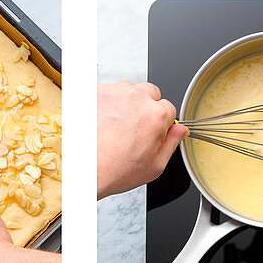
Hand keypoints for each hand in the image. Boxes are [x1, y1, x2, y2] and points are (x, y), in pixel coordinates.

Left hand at [97, 81, 187, 198]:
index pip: (169, 108)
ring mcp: (113, 92)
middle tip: (135, 129)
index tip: (153, 131)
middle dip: (147, 107)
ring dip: (126, 103)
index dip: (162, 122)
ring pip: (128, 90)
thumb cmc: (114, 171)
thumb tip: (180, 130)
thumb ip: (172, 143)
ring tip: (116, 127)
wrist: (82, 170)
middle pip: (150, 93)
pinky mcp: (94, 91)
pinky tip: (101, 123)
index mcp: (156, 115)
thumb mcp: (155, 166)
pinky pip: (106, 92)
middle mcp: (135, 98)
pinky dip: (105, 104)